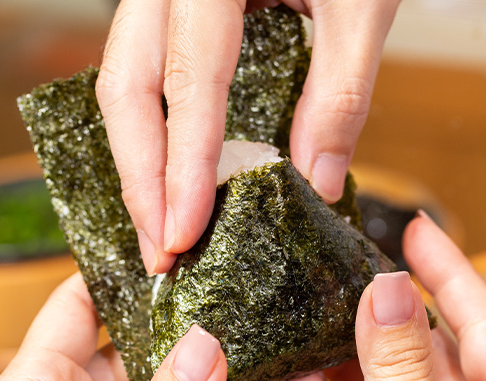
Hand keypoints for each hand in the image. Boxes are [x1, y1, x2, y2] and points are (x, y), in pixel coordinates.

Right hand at [96, 0, 401, 274]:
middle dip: (139, 178)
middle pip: (125, 87)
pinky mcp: (173, 10)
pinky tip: (167, 176)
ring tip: (160, 228)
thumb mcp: (362, 1)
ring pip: (123, 82)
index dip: (182, 165)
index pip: (188, 80)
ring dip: (137, 162)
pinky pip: (146, 74)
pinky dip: (153, 132)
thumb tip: (316, 182)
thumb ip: (339, 89)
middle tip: (160, 251)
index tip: (182, 235)